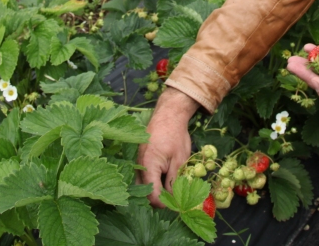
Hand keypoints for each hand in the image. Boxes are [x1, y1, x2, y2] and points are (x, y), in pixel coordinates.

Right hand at [137, 86, 199, 207]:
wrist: (168, 114)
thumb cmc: (175, 135)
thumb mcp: (179, 160)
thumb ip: (174, 181)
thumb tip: (172, 199)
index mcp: (148, 167)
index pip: (152, 196)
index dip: (164, 204)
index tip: (176, 203)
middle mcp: (139, 166)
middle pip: (144, 193)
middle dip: (158, 199)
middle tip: (173, 198)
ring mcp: (138, 162)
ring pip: (142, 185)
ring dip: (154, 190)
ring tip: (170, 189)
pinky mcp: (140, 158)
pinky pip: (143, 175)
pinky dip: (152, 181)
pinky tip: (164, 179)